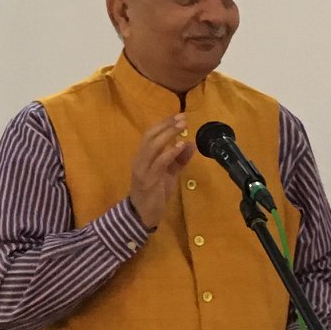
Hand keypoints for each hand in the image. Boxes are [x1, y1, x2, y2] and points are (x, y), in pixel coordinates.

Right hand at [128, 114, 196, 230]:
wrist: (143, 214)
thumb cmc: (154, 193)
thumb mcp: (169, 174)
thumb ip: (179, 160)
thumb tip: (190, 144)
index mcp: (143, 156)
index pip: (150, 134)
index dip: (163, 124)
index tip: (178, 116)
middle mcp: (140, 159)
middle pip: (150, 136)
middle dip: (166, 125)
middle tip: (182, 118)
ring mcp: (143, 169)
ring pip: (153, 145)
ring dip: (168, 134)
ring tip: (182, 126)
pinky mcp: (148, 179)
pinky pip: (159, 162)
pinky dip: (170, 152)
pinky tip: (180, 146)